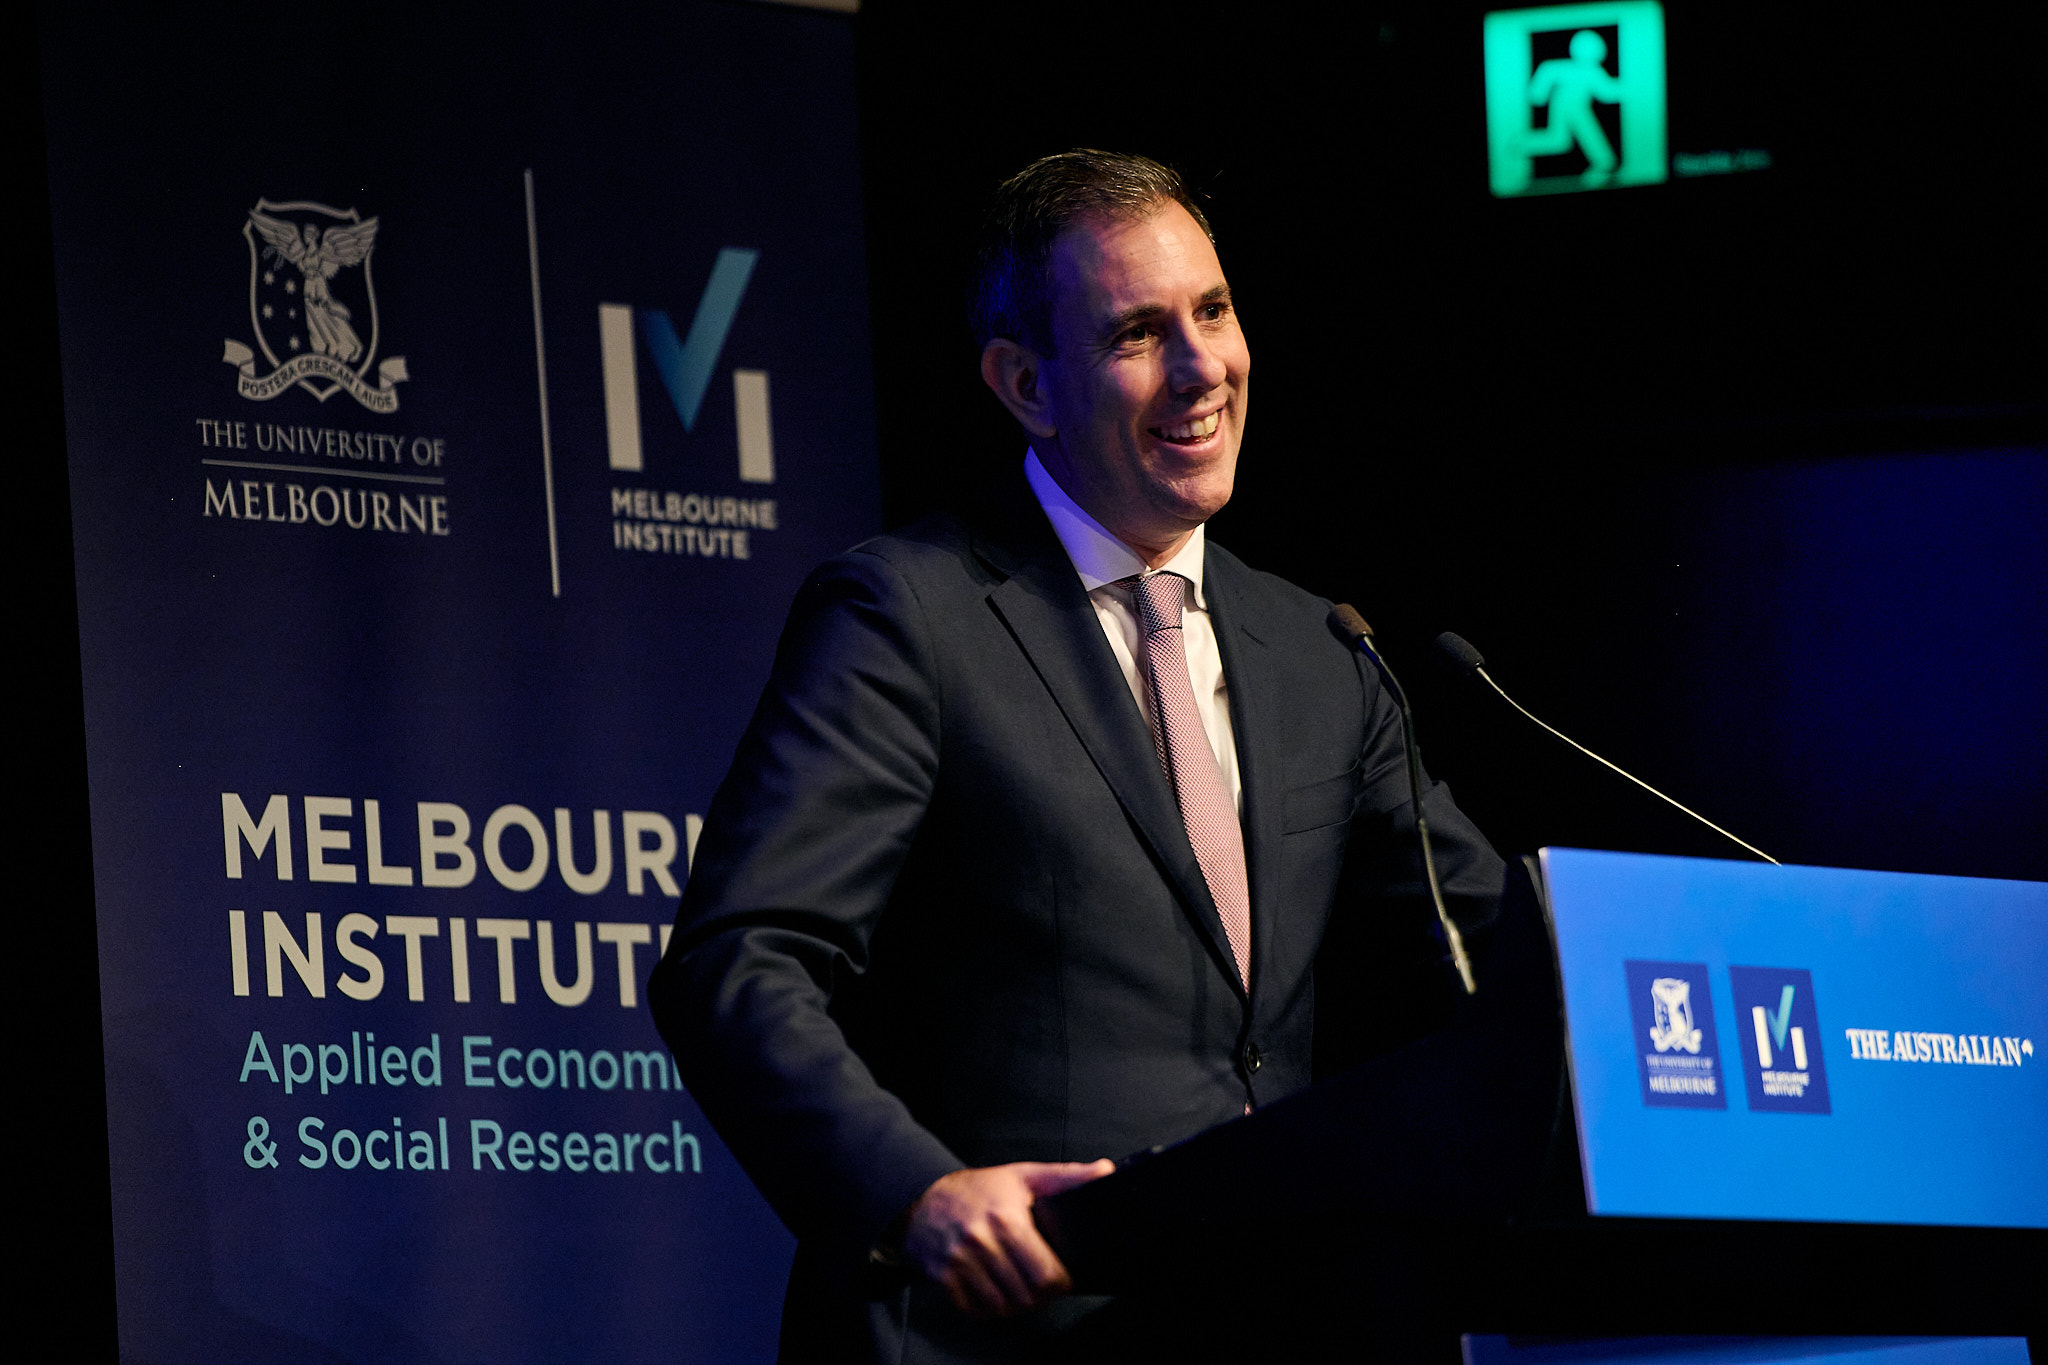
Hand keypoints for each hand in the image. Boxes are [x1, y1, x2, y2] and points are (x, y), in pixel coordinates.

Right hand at [899, 1159, 1115, 1317]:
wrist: (921, 1197)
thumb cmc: (978, 1189)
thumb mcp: (1023, 1176)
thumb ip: (1067, 1176)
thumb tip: (1105, 1171)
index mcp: (1007, 1219)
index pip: (1045, 1274)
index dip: (1060, 1283)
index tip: (1062, 1279)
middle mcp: (981, 1242)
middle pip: (1025, 1296)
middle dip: (1040, 1297)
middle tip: (1042, 1287)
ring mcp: (959, 1262)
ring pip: (1000, 1307)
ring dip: (1015, 1305)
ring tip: (1019, 1290)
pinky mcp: (942, 1278)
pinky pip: (973, 1310)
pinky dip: (988, 1309)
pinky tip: (994, 1292)